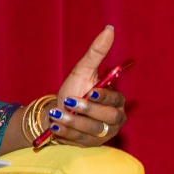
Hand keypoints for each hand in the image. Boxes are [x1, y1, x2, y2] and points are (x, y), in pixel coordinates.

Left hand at [51, 26, 126, 145]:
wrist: (56, 113)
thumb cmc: (73, 90)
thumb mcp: (83, 71)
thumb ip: (97, 52)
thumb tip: (109, 29)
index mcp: (116, 101)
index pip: (117, 100)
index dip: (105, 97)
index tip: (91, 92)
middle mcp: (115, 119)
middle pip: (110, 118)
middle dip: (89, 111)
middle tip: (72, 103)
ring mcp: (104, 133)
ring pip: (95, 130)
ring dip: (75, 122)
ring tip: (59, 115)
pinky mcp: (91, 144)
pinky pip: (82, 141)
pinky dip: (67, 133)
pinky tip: (57, 126)